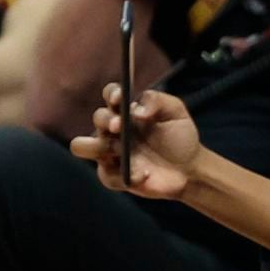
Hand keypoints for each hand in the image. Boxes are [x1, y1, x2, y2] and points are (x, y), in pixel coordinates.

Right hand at [71, 85, 200, 198]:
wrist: (189, 169)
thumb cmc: (180, 137)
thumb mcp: (175, 112)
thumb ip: (157, 101)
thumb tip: (136, 109)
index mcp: (126, 110)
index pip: (111, 95)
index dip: (112, 94)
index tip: (120, 98)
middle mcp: (113, 130)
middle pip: (97, 118)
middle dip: (106, 120)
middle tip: (119, 126)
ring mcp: (109, 153)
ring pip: (80, 146)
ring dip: (98, 146)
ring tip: (121, 151)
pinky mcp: (112, 176)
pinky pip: (106, 175)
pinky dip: (127, 176)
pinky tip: (145, 175)